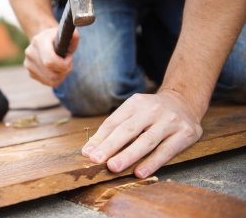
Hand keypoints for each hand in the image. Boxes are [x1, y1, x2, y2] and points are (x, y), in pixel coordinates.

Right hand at [24, 28, 78, 86]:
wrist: (42, 40)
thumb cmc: (56, 38)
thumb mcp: (65, 35)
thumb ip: (73, 36)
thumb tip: (75, 35)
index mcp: (38, 41)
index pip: (50, 62)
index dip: (64, 64)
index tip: (69, 57)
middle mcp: (30, 53)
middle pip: (53, 75)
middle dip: (65, 71)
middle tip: (68, 63)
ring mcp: (28, 64)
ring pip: (52, 81)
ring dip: (62, 75)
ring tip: (63, 65)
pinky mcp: (30, 73)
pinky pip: (48, 83)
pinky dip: (57, 79)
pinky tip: (57, 69)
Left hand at [81, 90, 202, 177]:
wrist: (185, 101)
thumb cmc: (151, 113)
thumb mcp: (132, 113)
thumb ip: (112, 130)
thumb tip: (89, 151)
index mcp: (135, 103)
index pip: (114, 122)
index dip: (100, 138)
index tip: (88, 154)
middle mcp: (152, 110)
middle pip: (128, 130)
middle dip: (111, 146)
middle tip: (97, 160)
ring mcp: (170, 121)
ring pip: (147, 141)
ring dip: (129, 155)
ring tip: (114, 167)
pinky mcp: (185, 133)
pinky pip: (166, 151)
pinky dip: (152, 162)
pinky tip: (140, 172)